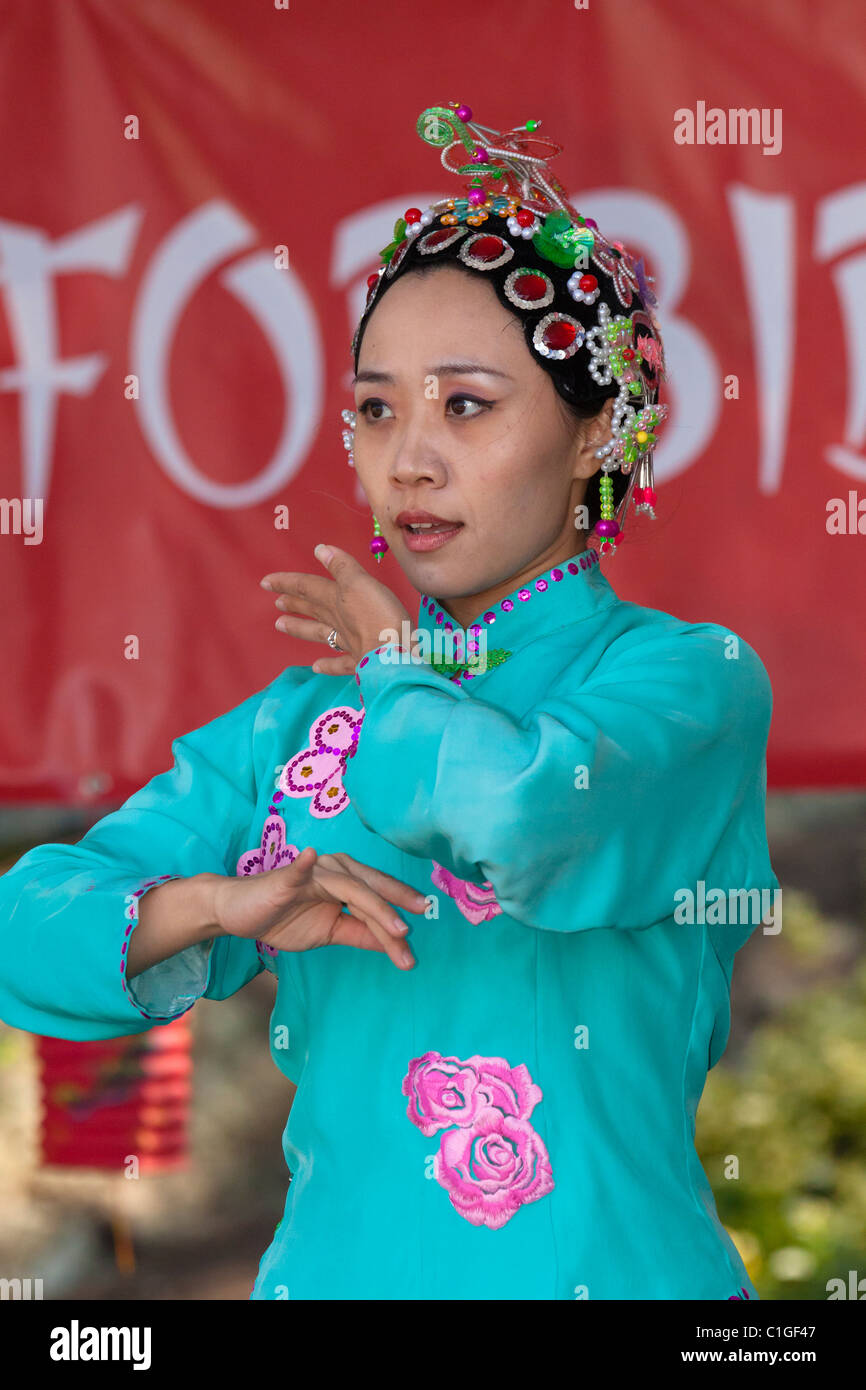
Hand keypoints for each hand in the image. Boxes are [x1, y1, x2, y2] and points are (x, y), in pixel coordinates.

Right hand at [209, 846, 424, 969]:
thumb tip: (395, 943)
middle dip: (398, 906)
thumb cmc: (285, 917)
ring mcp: (312, 871)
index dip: (399, 918)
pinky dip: (304, 863)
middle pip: (373, 887)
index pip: (380, 899)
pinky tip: (310, 857)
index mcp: (348, 881)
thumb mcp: (330, 931)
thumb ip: (361, 933)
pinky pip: (298, 868)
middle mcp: (336, 870)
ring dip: (375, 904)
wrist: (240, 914)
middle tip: (418, 926)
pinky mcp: (287, 876)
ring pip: (350, 886)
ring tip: (396, 927)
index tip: (416, 948)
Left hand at [260, 544, 411, 677]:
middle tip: (276, 602)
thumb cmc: (379, 616)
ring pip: (320, 633)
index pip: (308, 587)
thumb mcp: (360, 583)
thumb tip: (320, 550)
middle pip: (312, 609)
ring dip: (300, 628)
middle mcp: (338, 620)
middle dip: (294, 603)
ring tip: (280, 624)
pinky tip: (316, 667)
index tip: (266, 581)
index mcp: (337, 599)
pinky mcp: (362, 661)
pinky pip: (341, 663)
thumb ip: (342, 567)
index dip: (288, 582)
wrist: (393, 655)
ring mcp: (349, 642)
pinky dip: (329, 665)